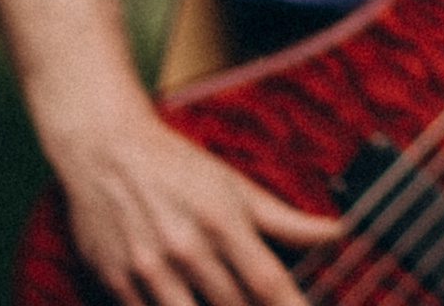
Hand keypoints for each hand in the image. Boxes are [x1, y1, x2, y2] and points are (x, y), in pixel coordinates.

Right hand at [45, 95, 335, 305]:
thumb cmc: (178, 167)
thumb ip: (284, 219)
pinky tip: (189, 304)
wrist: (108, 152)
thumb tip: (335, 233)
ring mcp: (149, 271)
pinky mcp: (117, 285)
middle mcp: (187, 249)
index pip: (266, 280)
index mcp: (222, 221)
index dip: (291, 305)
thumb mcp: (235, 186)